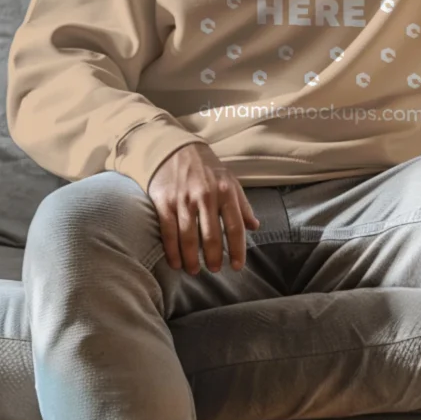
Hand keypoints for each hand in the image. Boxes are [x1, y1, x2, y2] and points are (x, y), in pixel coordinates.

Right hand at [147, 141, 259, 274]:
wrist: (176, 149)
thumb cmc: (207, 169)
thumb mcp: (231, 181)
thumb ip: (243, 205)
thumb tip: (255, 226)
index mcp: (226, 191)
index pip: (235, 226)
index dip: (237, 249)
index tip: (238, 266)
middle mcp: (206, 196)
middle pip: (211, 235)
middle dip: (214, 257)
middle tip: (215, 270)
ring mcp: (184, 200)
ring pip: (189, 237)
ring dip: (192, 258)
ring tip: (195, 270)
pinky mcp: (164, 202)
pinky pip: (169, 232)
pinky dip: (172, 251)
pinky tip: (176, 263)